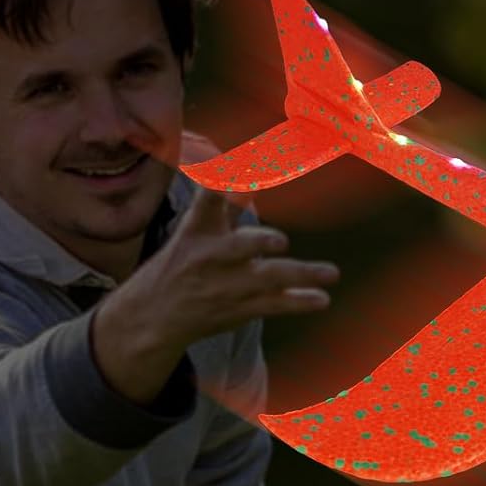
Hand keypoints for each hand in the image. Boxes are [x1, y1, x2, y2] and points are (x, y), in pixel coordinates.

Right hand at [117, 182, 340, 357]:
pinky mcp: (239, 309)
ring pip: (267, 278)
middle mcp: (212, 256)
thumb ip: (225, 202)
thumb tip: (244, 168)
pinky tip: (322, 299)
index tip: (240, 170)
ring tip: (331, 272)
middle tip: (280, 242)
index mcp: (198, 229)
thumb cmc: (183, 262)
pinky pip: (273, 305)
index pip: (207, 202)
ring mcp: (227, 285)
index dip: (223, 185)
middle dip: (258, 243)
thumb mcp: (195, 230)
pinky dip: (299, 302)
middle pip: (239, 247)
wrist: (153, 316)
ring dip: (300, 275)